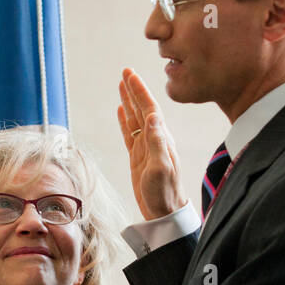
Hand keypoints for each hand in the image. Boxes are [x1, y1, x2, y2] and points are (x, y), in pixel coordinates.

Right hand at [116, 68, 188, 219]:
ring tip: (121, 85)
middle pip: (142, 108)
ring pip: (135, 118)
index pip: (149, 108)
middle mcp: (154, 139)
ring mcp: (145, 148)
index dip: (140, 91)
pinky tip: (121, 111)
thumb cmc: (164, 193)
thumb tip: (152, 116)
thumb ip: (157, 142)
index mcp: (160, 138)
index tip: (130, 75)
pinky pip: (129, 133)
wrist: (164, 212)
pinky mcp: (138, 157)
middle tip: (125, 72)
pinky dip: (124, 120)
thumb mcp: (160, 167)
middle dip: (134, 90)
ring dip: (129, 101)